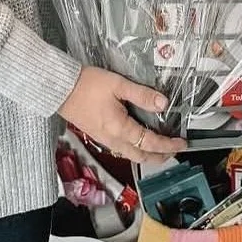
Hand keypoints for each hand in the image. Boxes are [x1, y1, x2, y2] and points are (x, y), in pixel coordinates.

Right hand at [58, 67, 183, 163]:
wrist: (60, 88)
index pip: (150, 143)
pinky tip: (138, 141)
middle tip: (174, 151)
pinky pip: (121, 149)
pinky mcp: (98, 135)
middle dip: (160, 157)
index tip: (182, 144)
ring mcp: (104, 139)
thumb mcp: (118, 84)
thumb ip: (142, 95)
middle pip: (141, 156)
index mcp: (119, 128)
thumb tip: (163, 103)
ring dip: (148, 155)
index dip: (168, 145)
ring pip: (130, 155)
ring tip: (160, 149)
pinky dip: (135, 150)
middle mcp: (112, 139)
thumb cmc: (86, 84)